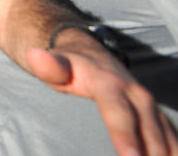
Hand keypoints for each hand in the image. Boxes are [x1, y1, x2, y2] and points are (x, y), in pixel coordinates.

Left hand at [25, 38, 177, 155]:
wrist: (87, 52)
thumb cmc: (67, 64)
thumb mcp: (54, 63)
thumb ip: (48, 66)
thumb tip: (34, 55)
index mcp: (108, 84)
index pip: (119, 113)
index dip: (125, 136)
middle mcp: (135, 94)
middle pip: (149, 130)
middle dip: (152, 154)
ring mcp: (148, 104)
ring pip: (166, 135)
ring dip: (167, 155)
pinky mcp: (155, 114)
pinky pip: (171, 136)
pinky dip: (173, 151)